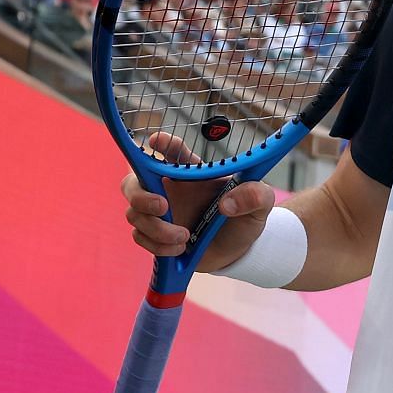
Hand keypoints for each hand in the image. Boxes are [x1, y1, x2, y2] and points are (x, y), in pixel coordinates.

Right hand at [120, 131, 276, 270]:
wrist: (240, 250)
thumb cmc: (245, 217)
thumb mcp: (261, 203)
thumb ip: (255, 195)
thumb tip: (229, 203)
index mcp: (191, 173)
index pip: (171, 151)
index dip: (161, 144)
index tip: (157, 142)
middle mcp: (169, 189)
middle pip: (132, 183)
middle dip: (140, 195)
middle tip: (163, 206)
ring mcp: (159, 213)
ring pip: (134, 214)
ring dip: (156, 228)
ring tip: (184, 237)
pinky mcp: (156, 236)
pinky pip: (140, 237)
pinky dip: (157, 245)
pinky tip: (180, 248)